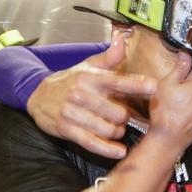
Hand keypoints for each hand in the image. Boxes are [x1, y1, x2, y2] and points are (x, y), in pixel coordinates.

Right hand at [29, 34, 156, 158]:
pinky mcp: (67, 129)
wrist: (37, 96)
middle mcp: (81, 95)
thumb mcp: (87, 66)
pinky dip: (107, 149)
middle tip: (122, 116)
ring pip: (109, 129)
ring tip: (115, 127)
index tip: (154, 87)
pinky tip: (119, 151)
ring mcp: (73, 113)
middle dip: (125, 117)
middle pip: (119, 113)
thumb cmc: (70, 81)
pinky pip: (91, 142)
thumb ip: (109, 57)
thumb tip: (122, 41)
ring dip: (117, 131)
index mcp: (90, 78)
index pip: (117, 81)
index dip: (137, 84)